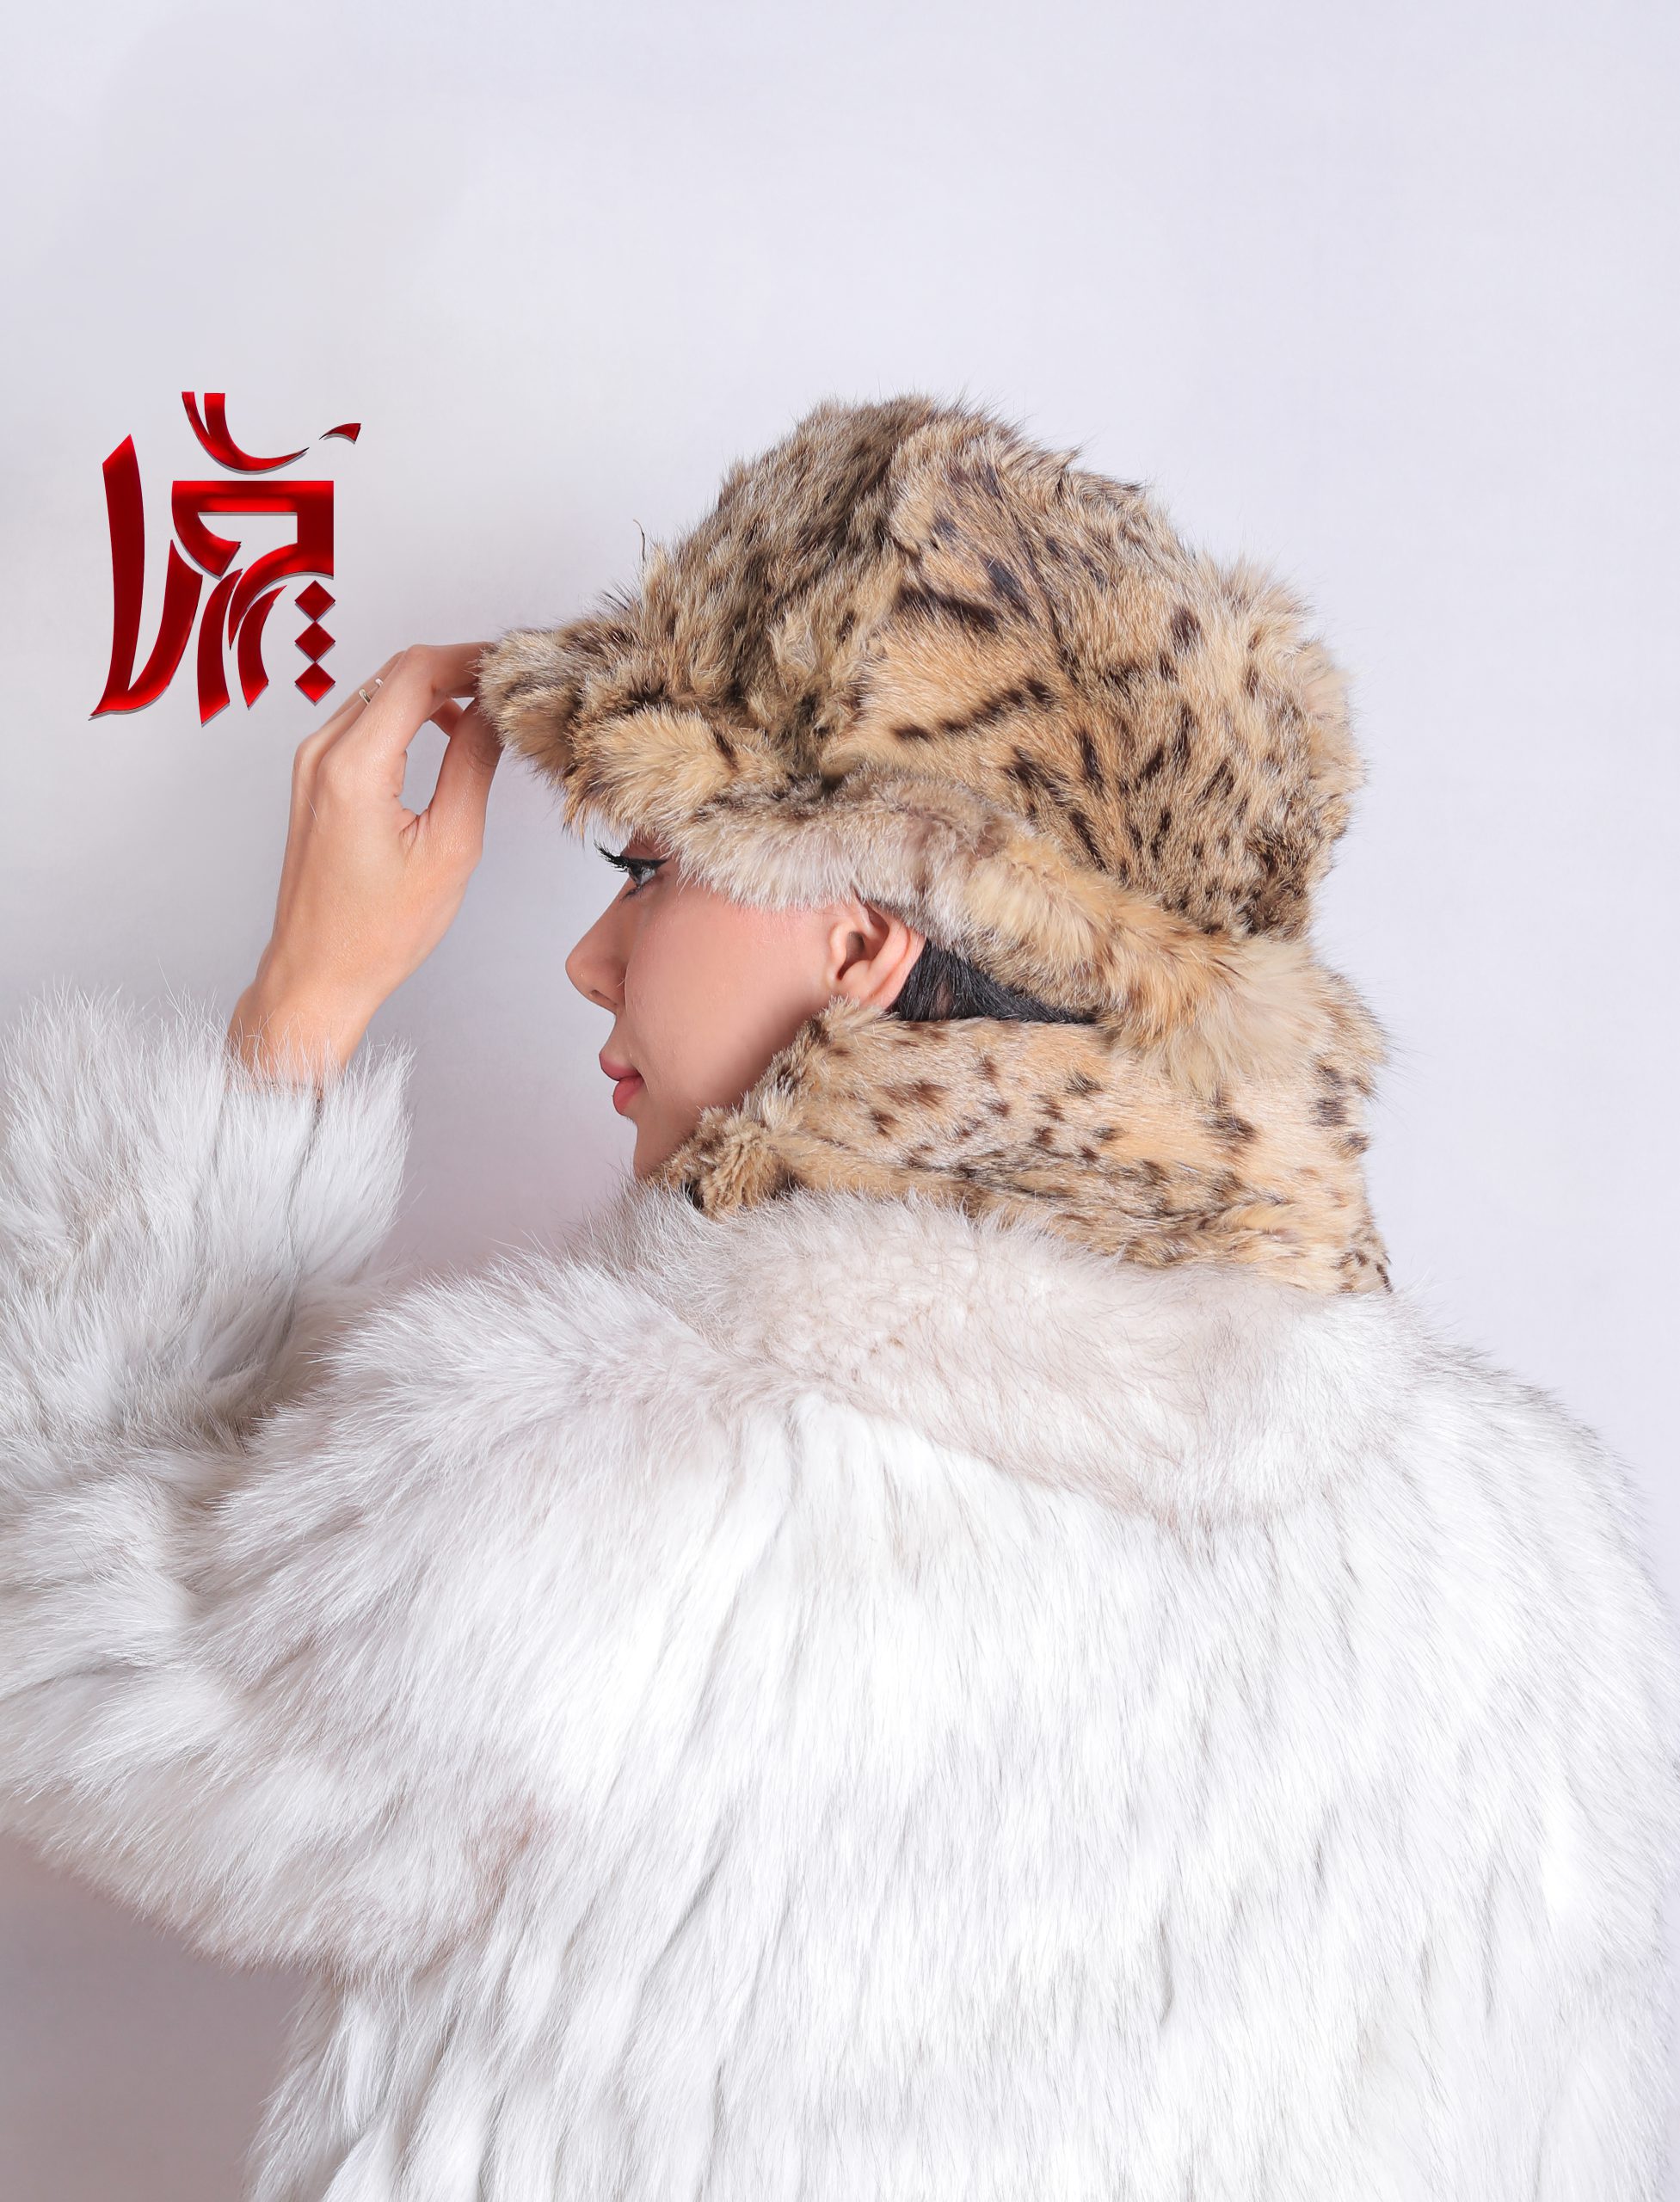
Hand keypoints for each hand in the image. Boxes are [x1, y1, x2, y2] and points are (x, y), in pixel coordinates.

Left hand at [228, 643, 501, 1084]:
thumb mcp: (449, 847)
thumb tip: (494, 713)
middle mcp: (322, 753)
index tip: (514, 669)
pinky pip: (364, 720)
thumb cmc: (378, 930)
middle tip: (510, 685)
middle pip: (395, 673)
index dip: (471, 659)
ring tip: (487, 709)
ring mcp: (311, 763)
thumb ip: (472, 766)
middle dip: (456, 669)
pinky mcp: (314, 777)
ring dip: (433, 689)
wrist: (318, 972)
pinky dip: (408, 713)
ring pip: (379, 692)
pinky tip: (446, 731)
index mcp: (354, 767)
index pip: (415, 673)